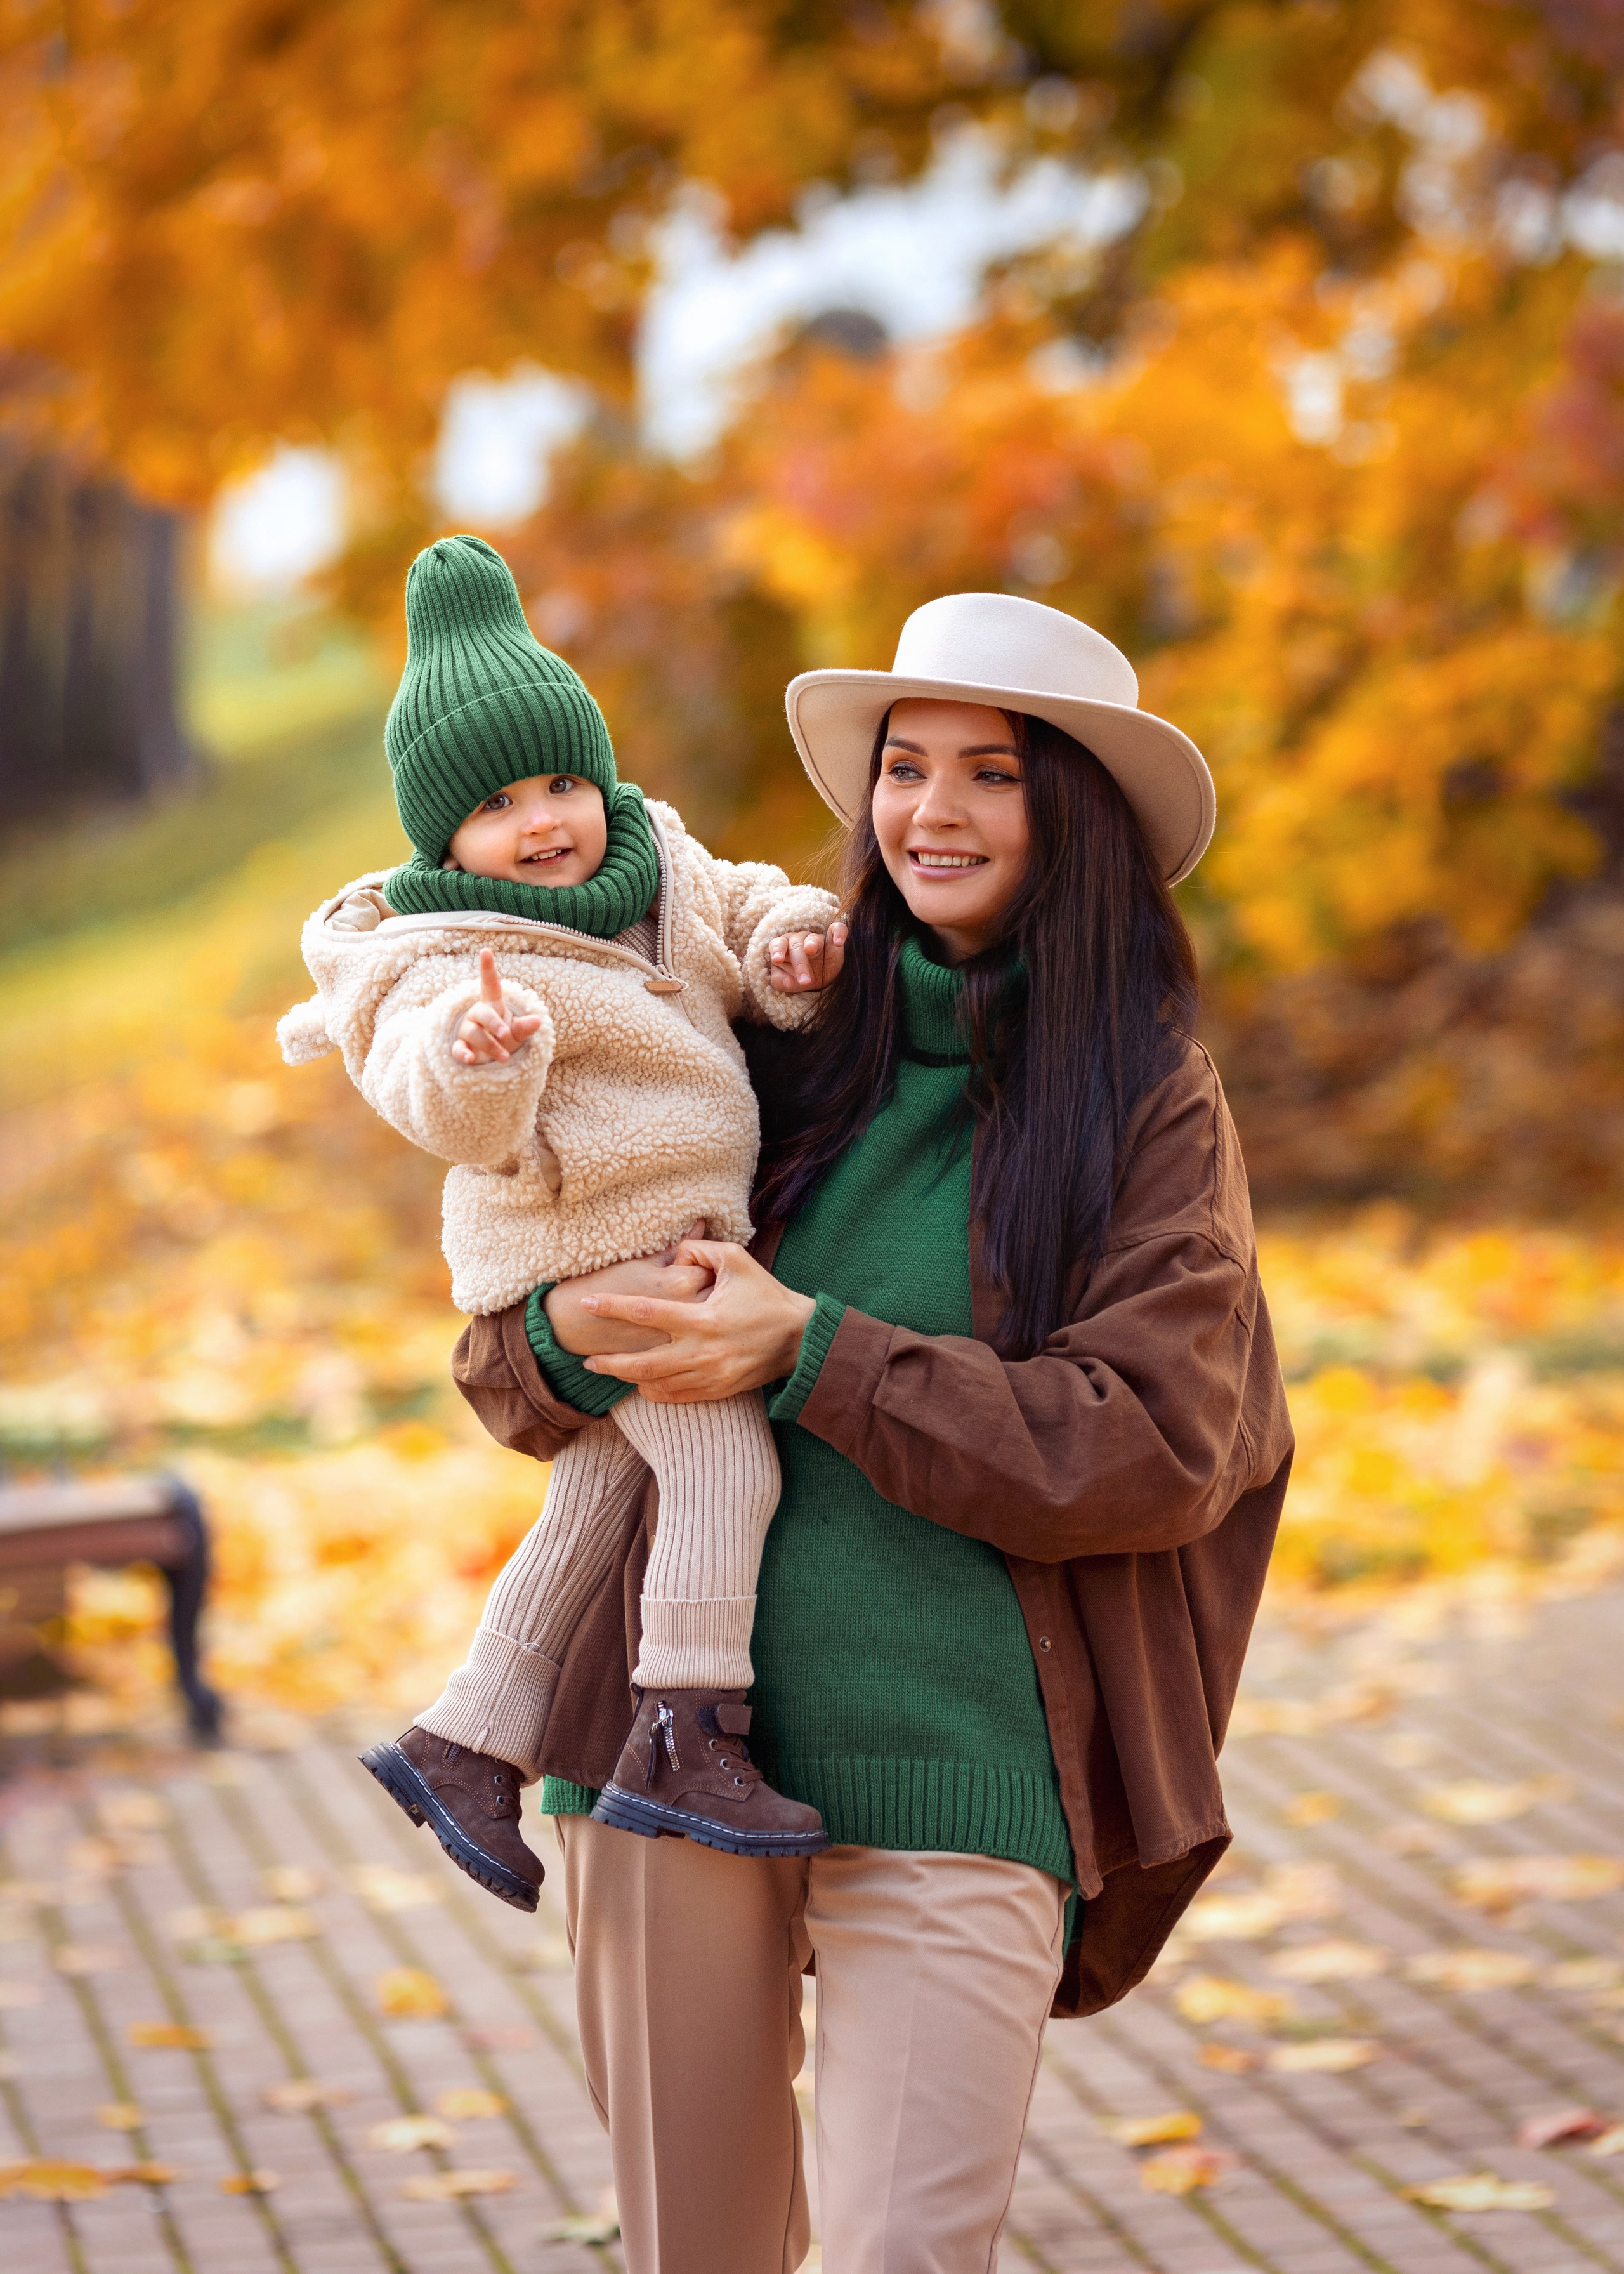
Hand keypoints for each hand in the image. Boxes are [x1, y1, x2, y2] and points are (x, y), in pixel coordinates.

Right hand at [452, 948, 543, 1064]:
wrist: (490, 1059)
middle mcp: (477, 1015)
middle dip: (494, 1023)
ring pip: (474, 1033)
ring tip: (505, 1057)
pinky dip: (463, 1053)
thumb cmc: (504, 1039)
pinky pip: (458, 1048)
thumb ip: (525, 1027)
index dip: (487, 968)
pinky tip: (470, 1059)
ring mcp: (467, 1030)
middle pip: (482, 1013)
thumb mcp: (517, 1032)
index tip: (486, 951)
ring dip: (490, 1046)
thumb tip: (537, 1020)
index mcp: (493, 1005)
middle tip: (506, 1033)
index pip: (490, 984)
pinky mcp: (461, 1047)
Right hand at [544, 1224, 713, 1356]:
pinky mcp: (673, 1360)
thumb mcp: (643, 1260)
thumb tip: (700, 1224)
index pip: (709, 1267)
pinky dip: (694, 1337)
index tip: (688, 1265)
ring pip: (710, 1324)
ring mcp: (682, 1337)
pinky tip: (683, 1330)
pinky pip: (696, 1345)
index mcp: (680, 1282)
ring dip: (705, 1314)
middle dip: (711, 1290)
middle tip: (697, 1286)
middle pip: (716, 1296)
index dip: (700, 1265)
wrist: (575, 1322)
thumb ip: (677, 1246)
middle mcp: (686, 1312)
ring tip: (690, 1308)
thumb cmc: (607, 1283)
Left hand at [577, 1238, 816, 1401]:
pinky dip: (653, 1392)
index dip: (612, 1308)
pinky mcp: (717, 1390)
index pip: (645, 1312)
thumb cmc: (766, 1295)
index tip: (587, 1303)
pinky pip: (676, 1397)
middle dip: (609, 1362)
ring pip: (655, 1385)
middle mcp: (702, 1352)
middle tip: (587, 1358)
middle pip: (641, 1364)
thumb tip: (675, 1251)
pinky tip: (641, 1382)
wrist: (800, 1339)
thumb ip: (701, 1250)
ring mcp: (709, 1375)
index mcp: (703, 1318)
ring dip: (627, 1378)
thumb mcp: (738, 1260)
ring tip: (609, 1369)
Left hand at [767, 921, 846, 993]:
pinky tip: (838, 941)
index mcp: (784, 947)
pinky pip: (836, 929)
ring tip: (811, 950)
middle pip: (796, 946)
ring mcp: (816, 938)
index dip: (777, 950)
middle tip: (805, 981)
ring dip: (812, 944)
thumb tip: (789, 983)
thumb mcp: (789, 982)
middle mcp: (798, 939)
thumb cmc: (799, 976)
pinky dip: (838, 932)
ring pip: (813, 938)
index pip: (778, 944)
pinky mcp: (833, 938)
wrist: (821, 978)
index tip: (778, 960)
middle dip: (799, 963)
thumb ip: (780, 982)